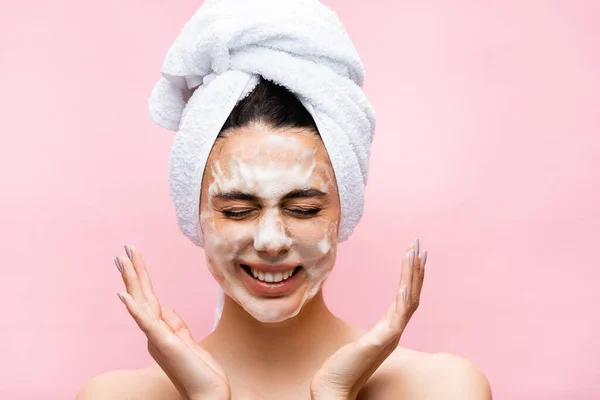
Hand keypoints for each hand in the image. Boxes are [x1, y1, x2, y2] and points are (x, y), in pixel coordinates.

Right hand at [115, 245, 230, 399]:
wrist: (208, 393)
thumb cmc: (199, 371)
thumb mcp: (187, 341)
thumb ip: (175, 324)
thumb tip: (165, 308)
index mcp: (160, 331)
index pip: (148, 299)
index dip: (141, 278)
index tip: (132, 259)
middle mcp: (153, 333)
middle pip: (142, 296)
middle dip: (134, 271)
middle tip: (124, 249)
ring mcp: (157, 338)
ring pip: (142, 303)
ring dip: (132, 280)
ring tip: (122, 260)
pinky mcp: (164, 343)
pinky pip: (147, 322)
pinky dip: (135, 308)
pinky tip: (124, 295)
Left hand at [310, 239, 426, 399]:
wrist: (335, 389)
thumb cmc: (344, 368)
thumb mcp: (362, 345)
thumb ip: (373, 336)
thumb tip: (375, 332)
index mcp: (390, 328)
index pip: (407, 296)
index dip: (412, 275)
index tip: (414, 254)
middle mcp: (394, 331)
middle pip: (412, 294)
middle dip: (416, 268)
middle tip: (418, 244)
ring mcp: (389, 337)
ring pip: (408, 302)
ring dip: (412, 277)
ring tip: (414, 255)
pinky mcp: (379, 344)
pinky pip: (396, 320)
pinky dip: (402, 302)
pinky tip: (404, 286)